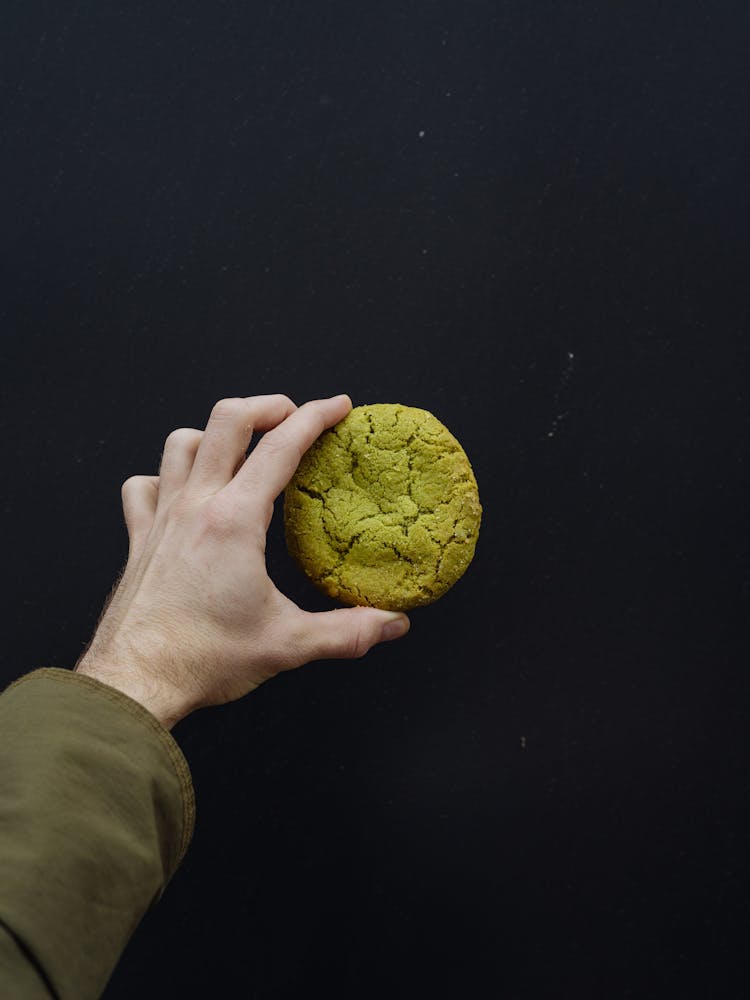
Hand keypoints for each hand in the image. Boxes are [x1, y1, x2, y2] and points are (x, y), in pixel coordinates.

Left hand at [74, 394, 409, 728]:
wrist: (134, 682)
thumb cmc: (202, 659)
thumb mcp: (287, 644)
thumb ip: (347, 632)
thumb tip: (392, 624)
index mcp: (234, 521)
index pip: (280, 447)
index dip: (315, 417)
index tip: (339, 406)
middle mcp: (195, 507)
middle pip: (226, 421)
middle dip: (267, 406)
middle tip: (293, 415)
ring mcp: (161, 519)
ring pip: (180, 443)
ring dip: (214, 434)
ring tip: (241, 446)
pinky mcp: (139, 540)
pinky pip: (143, 486)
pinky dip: (164, 476)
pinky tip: (180, 490)